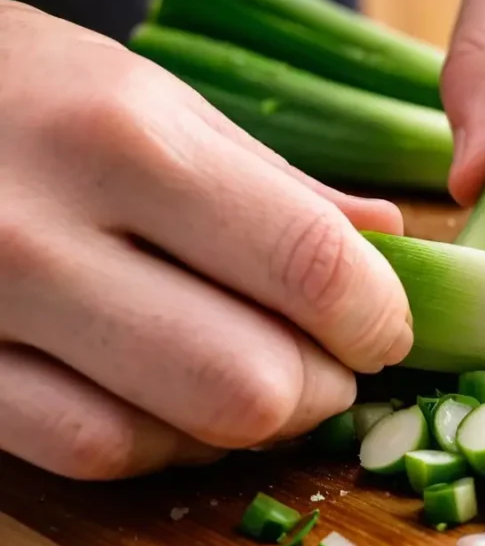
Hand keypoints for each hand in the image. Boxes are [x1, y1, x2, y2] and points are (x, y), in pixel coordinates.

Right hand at [0, 2, 412, 479]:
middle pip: (255, 383)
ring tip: (256, 370)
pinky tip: (178, 401)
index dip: (377, 317)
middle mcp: (44, 234)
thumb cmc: (33, 93)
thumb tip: (387, 243)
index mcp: (127, 141)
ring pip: (175, 438)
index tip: (386, 327)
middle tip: (327, 358)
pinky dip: (164, 443)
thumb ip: (278, 183)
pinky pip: (91, 452)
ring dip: (248, 424)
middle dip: (323, 387)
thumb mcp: (159, 102)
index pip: (310, 266)